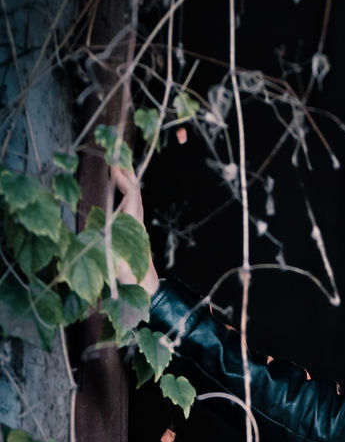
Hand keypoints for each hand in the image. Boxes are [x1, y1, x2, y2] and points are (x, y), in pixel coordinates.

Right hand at [111, 165, 159, 295]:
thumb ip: (112, 249)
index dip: (125, 181)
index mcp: (134, 225)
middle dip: (127, 173)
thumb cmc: (129, 276)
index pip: (132, 197)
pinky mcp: (132, 227)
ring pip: (133, 196)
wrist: (144, 285)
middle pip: (135, 192)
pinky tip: (118, 184)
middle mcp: (137, 221)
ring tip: (118, 164)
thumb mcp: (118, 261)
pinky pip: (129, 203)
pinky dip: (124, 190)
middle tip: (117, 155)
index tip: (115, 167)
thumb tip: (102, 237)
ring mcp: (136, 223)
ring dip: (127, 180)